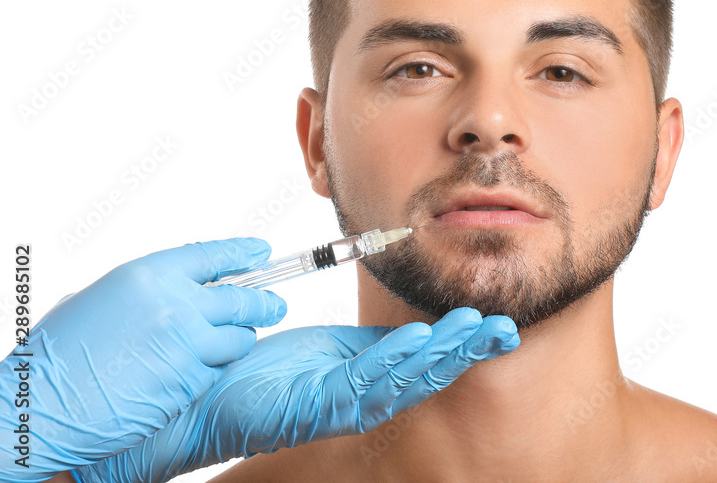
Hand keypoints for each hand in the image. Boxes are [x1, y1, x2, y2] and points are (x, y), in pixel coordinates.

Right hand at [0, 238, 285, 481]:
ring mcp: (185, 346)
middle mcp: (175, 306)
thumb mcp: (101, 299)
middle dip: (265, 303)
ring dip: (240, 340)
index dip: (243, 253)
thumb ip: (148, 292)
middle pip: (241, 298)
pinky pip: (216, 371)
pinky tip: (192, 372)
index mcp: (148, 275)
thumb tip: (180, 290)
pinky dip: (213, 370)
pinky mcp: (188, 383)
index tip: (263, 253)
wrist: (42, 406)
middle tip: (276, 305)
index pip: (212, 256)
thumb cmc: (58, 354)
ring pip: (239, 339)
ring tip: (234, 342)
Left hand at [73, 307, 518, 482]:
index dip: (459, 342)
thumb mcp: (325, 347)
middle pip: (425, 373)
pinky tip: (417, 341)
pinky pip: (364, 384)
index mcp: (363, 376)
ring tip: (472, 329)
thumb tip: (404, 326)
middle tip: (503, 328)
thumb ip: (363, 343)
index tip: (494, 321)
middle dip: (465, 352)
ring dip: (440, 354)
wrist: (201, 390)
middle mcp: (360, 395)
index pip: (422, 358)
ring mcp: (341, 405)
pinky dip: (394, 361)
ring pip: (404, 380)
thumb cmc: (256, 370)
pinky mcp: (317, 408)